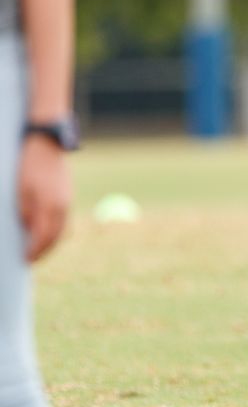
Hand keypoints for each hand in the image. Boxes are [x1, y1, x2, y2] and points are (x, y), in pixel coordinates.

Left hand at [18, 135, 69, 262]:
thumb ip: (26, 213)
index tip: (26, 260)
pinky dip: (56, 230)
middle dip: (44, 250)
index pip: (43, 237)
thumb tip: (29, 230)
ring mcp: (67, 201)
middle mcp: (63, 207)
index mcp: (50, 207)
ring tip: (39, 249)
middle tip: (32, 259)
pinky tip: (46, 232)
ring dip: (51, 242)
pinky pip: (64, 220)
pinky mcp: (67, 196)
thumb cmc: (28, 168)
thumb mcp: (20, 192)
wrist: (47, 146)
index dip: (35, 251)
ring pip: (62, 230)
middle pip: (56, 237)